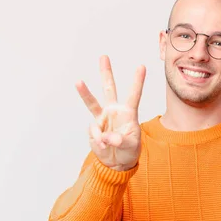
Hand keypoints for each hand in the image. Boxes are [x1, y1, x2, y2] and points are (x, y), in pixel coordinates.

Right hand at [76, 55, 145, 170]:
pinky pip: (94, 132)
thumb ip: (121, 140)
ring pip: (92, 102)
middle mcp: (114, 111)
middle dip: (106, 73)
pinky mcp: (94, 129)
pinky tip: (105, 146)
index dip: (138, 81)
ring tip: (78, 82)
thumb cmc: (129, 152)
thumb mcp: (131, 146)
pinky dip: (99, 140)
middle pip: (109, 89)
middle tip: (104, 56)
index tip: (142, 66)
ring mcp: (102, 119)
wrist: (116, 163)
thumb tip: (107, 137)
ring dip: (85, 92)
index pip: (134, 95)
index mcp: (128, 113)